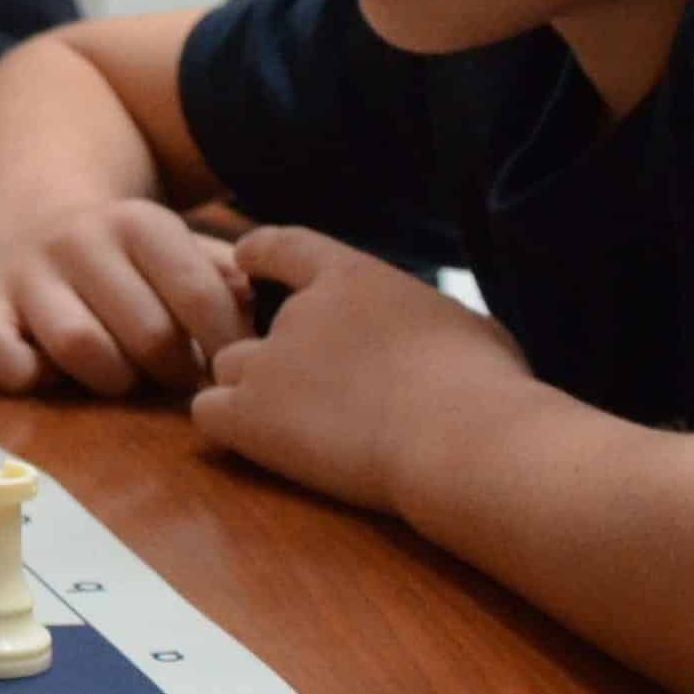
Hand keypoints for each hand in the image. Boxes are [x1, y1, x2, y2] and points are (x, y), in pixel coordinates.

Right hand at [0, 195, 250, 395]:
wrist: (31, 211)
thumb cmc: (126, 253)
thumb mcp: (176, 246)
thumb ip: (219, 274)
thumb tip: (258, 300)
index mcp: (139, 223)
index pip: (199, 295)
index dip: (226, 345)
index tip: (233, 367)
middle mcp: (79, 240)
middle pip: (148, 332)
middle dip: (174, 371)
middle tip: (180, 379)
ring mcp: (27, 273)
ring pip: (79, 345)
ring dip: (112, 379)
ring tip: (124, 378)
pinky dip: (23, 374)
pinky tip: (47, 374)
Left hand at [190, 225, 530, 512]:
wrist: (462, 436)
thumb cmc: (485, 384)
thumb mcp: (469, 328)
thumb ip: (430, 326)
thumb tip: (438, 344)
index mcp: (352, 277)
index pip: (288, 247)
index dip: (261, 252)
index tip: (244, 258)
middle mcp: (298, 312)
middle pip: (254, 324)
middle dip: (268, 353)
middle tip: (302, 391)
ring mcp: (268, 362)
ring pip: (226, 368)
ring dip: (246, 392)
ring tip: (287, 426)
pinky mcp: (251, 416)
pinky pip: (207, 414)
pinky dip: (226, 428)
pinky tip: (257, 446)